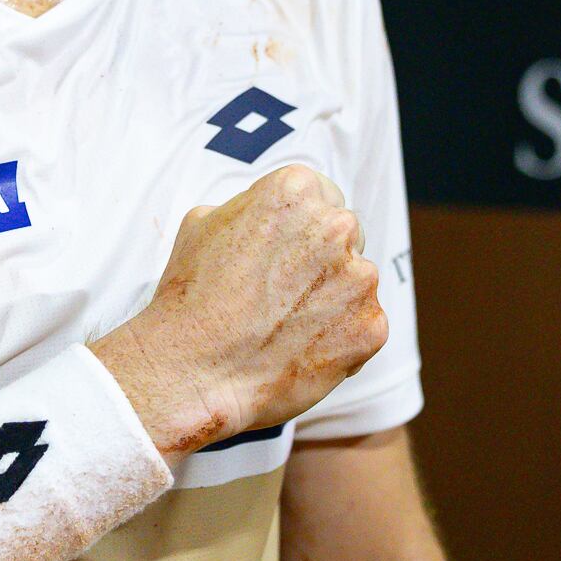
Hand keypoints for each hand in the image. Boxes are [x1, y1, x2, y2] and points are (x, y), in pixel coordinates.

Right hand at [91, 165, 386, 457]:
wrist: (192, 369)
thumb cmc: (190, 297)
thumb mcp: (203, 223)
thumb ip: (249, 208)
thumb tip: (264, 215)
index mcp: (296, 190)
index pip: (322, 196)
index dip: (302, 227)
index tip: (286, 252)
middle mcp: (336, 226)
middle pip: (346, 235)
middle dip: (322, 259)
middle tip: (284, 292)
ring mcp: (359, 278)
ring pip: (357, 282)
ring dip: (333, 299)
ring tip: (286, 326)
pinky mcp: (370, 327)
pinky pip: (365, 327)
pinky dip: (342, 340)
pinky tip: (300, 350)